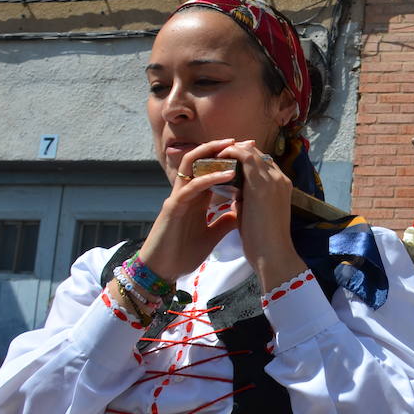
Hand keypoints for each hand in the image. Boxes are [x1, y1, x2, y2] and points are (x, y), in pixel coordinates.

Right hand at [138, 137, 240, 280]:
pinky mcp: (173, 207)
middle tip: (244, 141)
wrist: (163, 271)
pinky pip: (191, 187)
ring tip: (232, 146)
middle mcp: (187, 193)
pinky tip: (228, 174)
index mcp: (197, 198)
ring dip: (211, 154)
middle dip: (221, 148)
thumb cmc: (183, 252)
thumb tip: (241, 212)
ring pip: (192, 166)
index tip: (250, 152)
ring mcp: (178, 198)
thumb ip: (225, 221)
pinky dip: (209, 178)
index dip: (229, 159)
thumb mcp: (212, 235)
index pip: (212, 170)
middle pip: (201, 160)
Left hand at [213, 140, 306, 290]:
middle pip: (257, 153)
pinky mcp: (261, 183)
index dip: (244, 161)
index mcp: (282, 187)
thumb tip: (235, 195)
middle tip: (216, 156)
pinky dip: (229, 154)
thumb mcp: (255, 214)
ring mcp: (273, 179)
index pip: (263, 164)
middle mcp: (280, 178)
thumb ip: (248, 201)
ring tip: (213, 155)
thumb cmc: (262, 241)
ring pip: (250, 151)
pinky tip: (215, 159)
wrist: (272, 255)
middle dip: (236, 152)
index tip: (226, 164)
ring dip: (230, 150)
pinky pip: (244, 157)